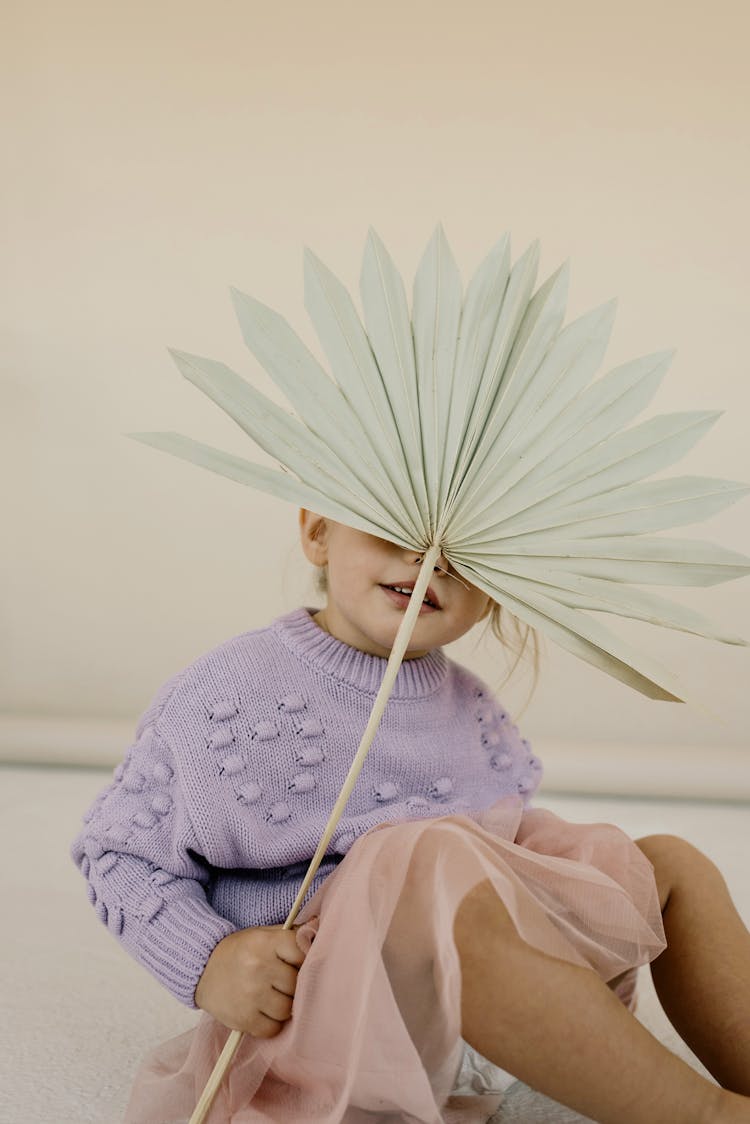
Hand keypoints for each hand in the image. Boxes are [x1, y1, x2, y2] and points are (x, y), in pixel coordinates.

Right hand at [194, 922, 312, 1036]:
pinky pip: (273, 1029)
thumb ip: (292, 934)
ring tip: (272, 996)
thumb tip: (318, 927)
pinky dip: (271, 1023)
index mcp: (265, 942)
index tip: (295, 962)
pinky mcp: (243, 1019)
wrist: (202, 970)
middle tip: (281, 981)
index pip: (302, 951)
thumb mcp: (263, 934)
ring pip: (287, 1009)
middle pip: (296, 983)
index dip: (303, 958)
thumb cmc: (240, 951)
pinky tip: (262, 1011)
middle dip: (292, 984)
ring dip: (283, 1006)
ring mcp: (251, 995)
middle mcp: (258, 967)